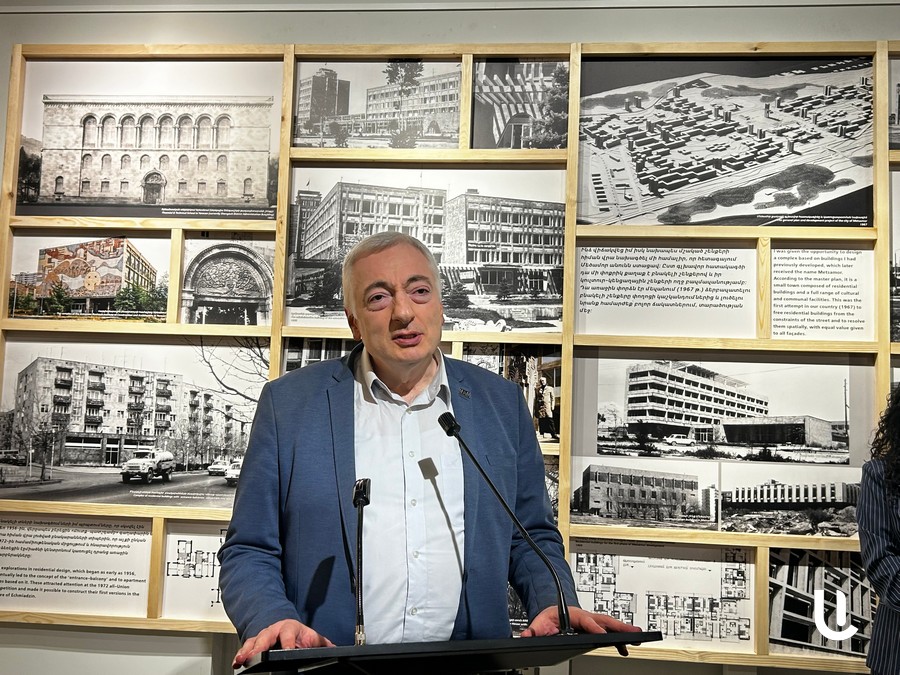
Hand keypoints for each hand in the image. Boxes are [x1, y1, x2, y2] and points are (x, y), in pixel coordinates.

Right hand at [232, 619, 333, 667]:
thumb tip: (335, 648)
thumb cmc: (299, 636)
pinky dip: (240, 654)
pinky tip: (237, 662)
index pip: (289, 633)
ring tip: (241, 660)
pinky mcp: (254, 643)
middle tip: (256, 655)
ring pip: (253, 641)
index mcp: (290, 627)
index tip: (287, 650)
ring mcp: (263, 636)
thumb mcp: (311, 638)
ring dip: (247, 650)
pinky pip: (246, 647)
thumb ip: (322, 643)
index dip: (288, 642)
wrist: (287, 628)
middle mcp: (274, 630)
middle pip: (266, 636)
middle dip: (260, 646)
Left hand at [520, 606, 642, 655]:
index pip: (585, 620)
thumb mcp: (539, 622)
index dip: (594, 627)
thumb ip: (533, 630)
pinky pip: (608, 632)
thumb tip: (525, 635)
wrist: (552, 608)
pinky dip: (618, 639)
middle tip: (633, 632)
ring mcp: (591, 620)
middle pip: (603, 620)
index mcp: (572, 614)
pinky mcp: (594, 626)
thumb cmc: (548, 615)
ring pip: (609, 624)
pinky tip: (626, 648)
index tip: (602, 634)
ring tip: (637, 637)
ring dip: (623, 630)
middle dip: (618, 626)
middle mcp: (585, 615)